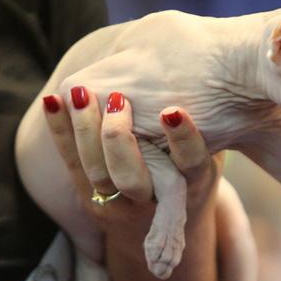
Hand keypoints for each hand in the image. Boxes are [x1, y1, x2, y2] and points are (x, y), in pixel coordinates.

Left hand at [41, 86, 222, 233]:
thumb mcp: (211, 146)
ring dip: (86, 132)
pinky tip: (55, 98)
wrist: (157, 220)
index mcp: (193, 182)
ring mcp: (118, 203)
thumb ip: (211, 116)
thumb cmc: (189, 164)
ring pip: (98, 174)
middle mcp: (155, 199)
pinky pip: (71, 163)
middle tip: (118, 98)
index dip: (183, 139)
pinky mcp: (89, 197)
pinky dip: (61, 130)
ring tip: (82, 93)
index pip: (191, 164)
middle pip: (133, 179)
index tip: (173, 110)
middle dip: (120, 139)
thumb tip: (226, 60)